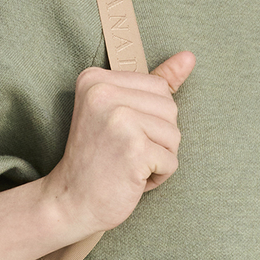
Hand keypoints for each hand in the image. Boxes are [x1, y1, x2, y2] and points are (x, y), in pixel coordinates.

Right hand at [43, 51, 195, 240]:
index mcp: (95, 79)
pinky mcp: (134, 148)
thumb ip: (152, 84)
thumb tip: (189, 57)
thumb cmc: (96, 160)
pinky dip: (158, 177)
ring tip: (129, 166)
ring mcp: (119, 120)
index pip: (158, 88)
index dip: (150, 120)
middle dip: (158, 139)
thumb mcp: (117, 113)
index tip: (120, 136)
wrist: (69, 202)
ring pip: (174, 135)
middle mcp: (104, 93)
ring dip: (159, 158)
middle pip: (170, 109)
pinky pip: (171, 161)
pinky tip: (132, 180)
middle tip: (125, 154)